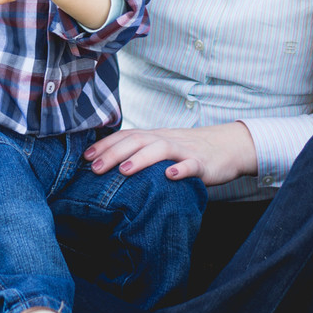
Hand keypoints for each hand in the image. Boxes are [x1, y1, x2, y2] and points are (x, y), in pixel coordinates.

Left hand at [83, 122, 257, 187]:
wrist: (227, 146)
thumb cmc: (188, 151)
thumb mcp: (163, 149)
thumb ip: (142, 154)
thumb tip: (109, 168)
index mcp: (154, 137)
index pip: (126, 136)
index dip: (105, 145)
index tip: (85, 157)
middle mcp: (166, 139)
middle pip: (137, 140)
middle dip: (114, 153)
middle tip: (94, 168)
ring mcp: (184, 150)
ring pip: (161, 149)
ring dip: (141, 159)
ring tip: (124, 170)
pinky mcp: (203, 163)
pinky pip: (192, 165)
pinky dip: (181, 169)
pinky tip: (170, 176)